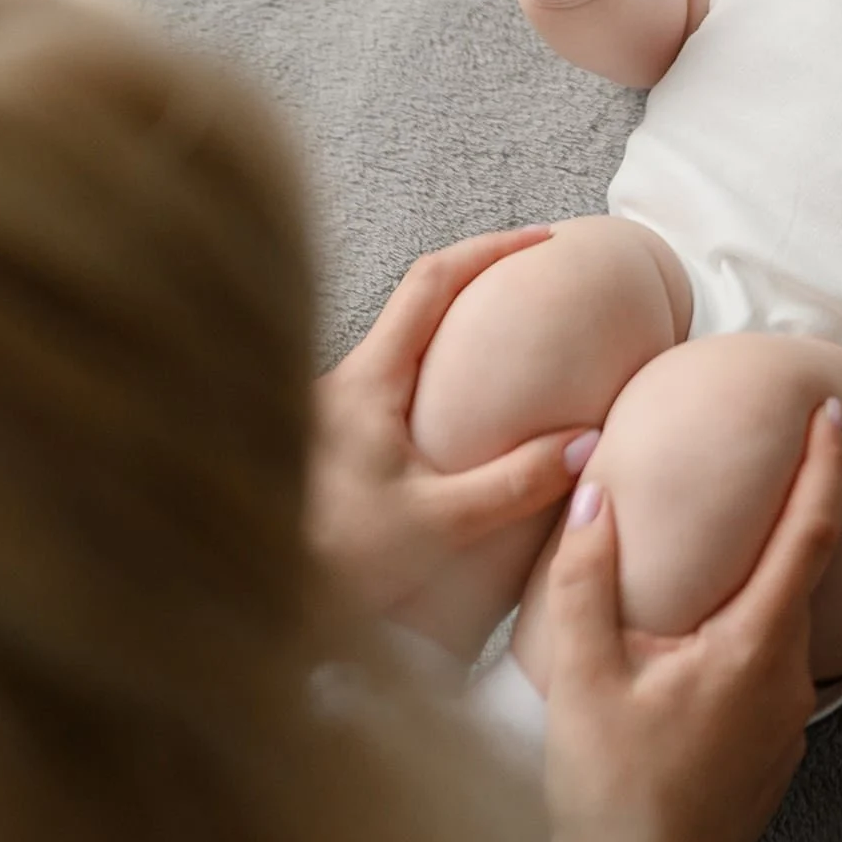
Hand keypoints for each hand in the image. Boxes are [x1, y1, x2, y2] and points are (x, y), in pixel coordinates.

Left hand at [309, 228, 590, 644]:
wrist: (256, 602)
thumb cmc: (338, 563)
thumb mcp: (441, 525)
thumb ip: (517, 483)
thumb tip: (585, 442)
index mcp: (366, 380)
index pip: (432, 280)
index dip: (492, 249)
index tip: (545, 240)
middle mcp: (339, 382)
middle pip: (412, 306)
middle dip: (476, 285)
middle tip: (532, 287)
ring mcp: (325, 411)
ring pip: (396, 352)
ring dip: (450, 340)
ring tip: (506, 350)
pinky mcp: (322, 445)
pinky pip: (383, 391)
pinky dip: (430, 383)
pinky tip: (458, 416)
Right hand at [539, 400, 841, 841]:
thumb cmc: (608, 801)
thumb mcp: (583, 680)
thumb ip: (587, 579)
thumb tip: (596, 491)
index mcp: (755, 652)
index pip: (810, 535)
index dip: (823, 465)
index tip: (829, 412)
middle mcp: (789, 686)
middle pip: (803, 577)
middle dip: (795, 512)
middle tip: (781, 453)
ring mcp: (786, 728)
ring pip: (782, 630)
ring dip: (762, 581)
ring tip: (729, 539)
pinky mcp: (768, 759)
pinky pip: (766, 674)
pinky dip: (744, 634)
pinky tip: (698, 638)